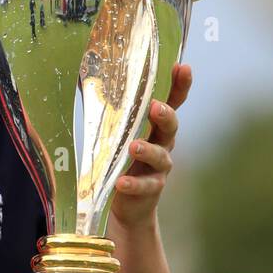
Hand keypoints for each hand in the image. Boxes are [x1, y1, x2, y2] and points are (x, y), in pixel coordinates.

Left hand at [110, 63, 191, 230]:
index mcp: (155, 127)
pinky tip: (121, 182)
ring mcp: (158, 168)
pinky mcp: (151, 189)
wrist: (129, 204)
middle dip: (166, 116)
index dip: (180, 86)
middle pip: (171, 127)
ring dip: (148, 150)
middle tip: (156, 107)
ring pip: (160, 156)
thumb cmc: (123, 162)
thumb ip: (115, 118)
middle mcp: (162, 144)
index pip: (172, 102)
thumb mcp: (120, 137)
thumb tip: (89, 83)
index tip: (183, 68)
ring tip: (134, 147)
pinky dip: (133, 183)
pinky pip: (144, 185)